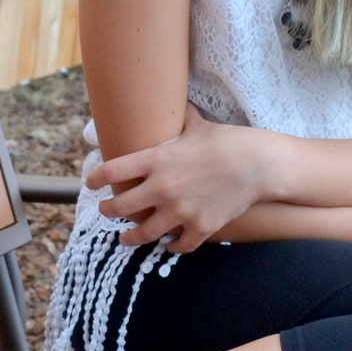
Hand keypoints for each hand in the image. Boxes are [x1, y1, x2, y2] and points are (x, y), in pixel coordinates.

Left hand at [86, 105, 283, 252]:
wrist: (260, 165)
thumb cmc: (229, 140)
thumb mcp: (198, 125)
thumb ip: (181, 120)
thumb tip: (177, 104)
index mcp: (157, 159)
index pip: (113, 170)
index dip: (96, 178)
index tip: (92, 182)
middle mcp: (162, 187)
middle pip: (120, 207)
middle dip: (108, 210)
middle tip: (105, 210)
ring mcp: (180, 211)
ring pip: (143, 233)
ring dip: (129, 237)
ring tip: (123, 238)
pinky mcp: (200, 227)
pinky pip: (178, 245)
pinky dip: (172, 246)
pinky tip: (169, 245)